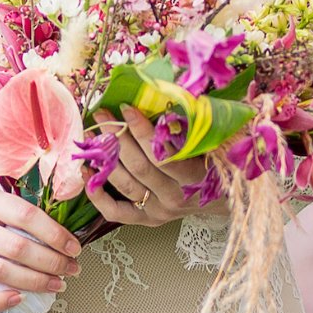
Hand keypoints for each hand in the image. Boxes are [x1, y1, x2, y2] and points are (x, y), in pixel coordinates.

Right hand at [0, 185, 81, 312]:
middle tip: (70, 270)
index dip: (55, 234)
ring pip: (0, 273)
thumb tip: (61, 238)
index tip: (74, 248)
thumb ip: (18, 215)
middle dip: (52, 262)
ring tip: (55, 285)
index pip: (26, 216)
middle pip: (17, 248)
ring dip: (34, 282)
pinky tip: (18, 299)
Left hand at [84, 106, 219, 227]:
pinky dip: (97, 194)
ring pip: (125, 184)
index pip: (163, 155)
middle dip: (118, 137)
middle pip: (139, 167)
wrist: (226, 198)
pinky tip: (87, 171)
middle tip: (104, 113)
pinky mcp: (147, 219)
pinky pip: (116, 211)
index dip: (142, 131)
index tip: (127, 108)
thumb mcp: (220, 143)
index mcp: (195, 179)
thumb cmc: (221, 164)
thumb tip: (179, 93)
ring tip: (91, 134)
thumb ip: (201, 125)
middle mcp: (175, 197)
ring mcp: (159, 210)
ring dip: (104, 158)